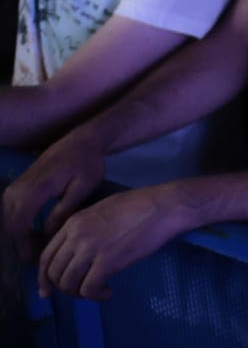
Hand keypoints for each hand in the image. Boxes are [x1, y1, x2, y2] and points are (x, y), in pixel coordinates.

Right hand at [3, 128, 106, 260]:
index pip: (20, 226)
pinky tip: (34, 233)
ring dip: (20, 236)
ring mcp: (14, 187)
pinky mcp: (16, 186)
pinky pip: (10, 212)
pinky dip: (19, 225)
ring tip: (38, 247)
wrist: (81, 141)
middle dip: (22, 244)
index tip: (36, 260)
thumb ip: (63, 212)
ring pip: (8, 220)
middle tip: (39, 258)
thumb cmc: (87, 163)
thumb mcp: (82, 188)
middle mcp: (18, 189)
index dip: (25, 246)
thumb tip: (46, 235)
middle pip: (11, 225)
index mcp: (34, 190)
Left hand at [38, 184, 197, 300]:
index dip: (44, 277)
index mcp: (74, 223)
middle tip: (78, 291)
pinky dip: (95, 296)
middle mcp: (76, 237)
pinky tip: (107, 291)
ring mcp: (91, 250)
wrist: (163, 207)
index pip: (46, 256)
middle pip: (54, 272)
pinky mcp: (107, 262)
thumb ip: (84, 228)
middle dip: (62, 287)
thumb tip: (77, 249)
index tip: (49, 289)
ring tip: (95, 291)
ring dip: (79, 293)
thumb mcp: (102, 210)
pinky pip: (88, 289)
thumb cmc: (140, 204)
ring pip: (68, 283)